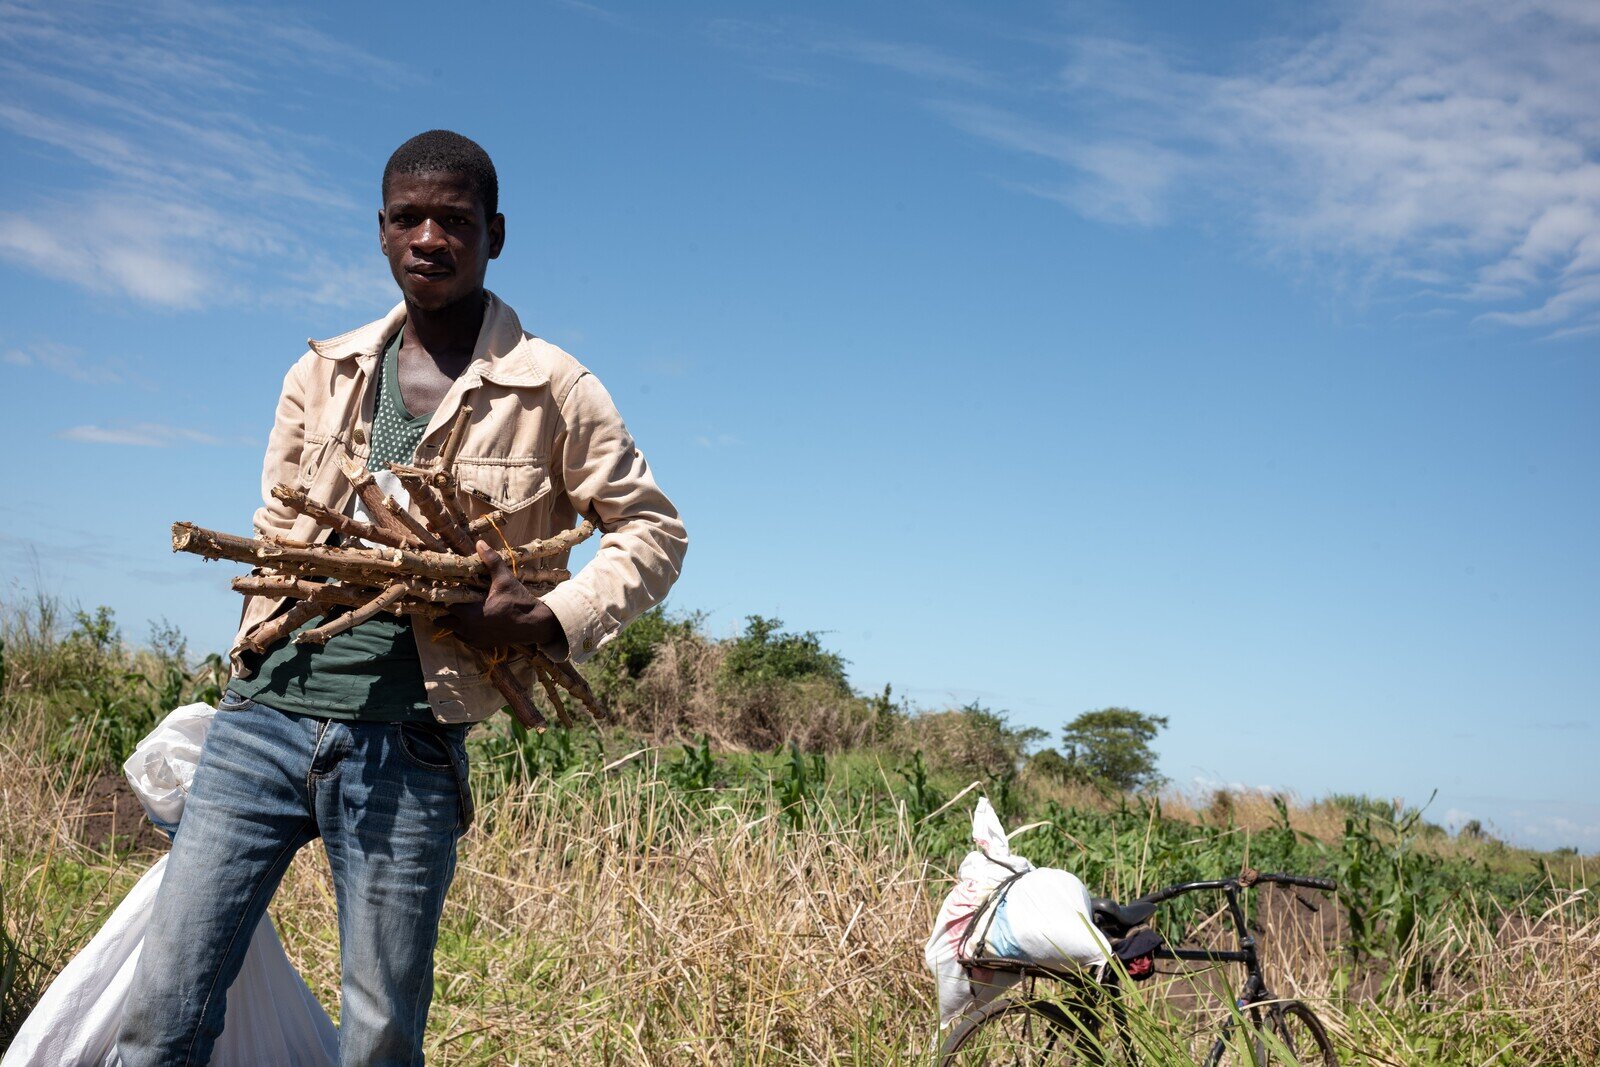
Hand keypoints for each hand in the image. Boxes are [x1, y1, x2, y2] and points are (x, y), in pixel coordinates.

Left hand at [444, 540, 567, 657]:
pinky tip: (471, 620)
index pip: (445, 605)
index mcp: (470, 614)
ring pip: (453, 631)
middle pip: (443, 621)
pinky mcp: (482, 644)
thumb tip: (479, 542)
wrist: (534, 624)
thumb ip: (491, 561)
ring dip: (453, 621)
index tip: (444, 588)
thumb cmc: (518, 601)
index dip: (444, 595)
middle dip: (445, 611)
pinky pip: (464, 639)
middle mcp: (468, 629)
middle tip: (450, 598)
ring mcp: (474, 639)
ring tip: (460, 609)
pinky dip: (463, 630)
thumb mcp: (504, 579)